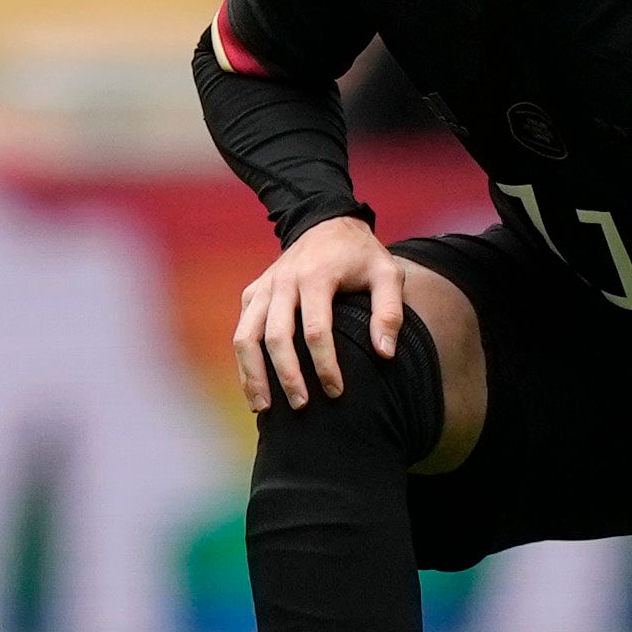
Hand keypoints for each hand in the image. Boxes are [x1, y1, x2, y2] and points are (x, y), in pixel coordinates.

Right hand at [232, 217, 398, 411]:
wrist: (326, 223)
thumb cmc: (361, 255)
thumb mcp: (387, 273)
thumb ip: (389, 312)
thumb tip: (385, 354)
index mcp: (316, 276)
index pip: (315, 330)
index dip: (325, 365)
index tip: (337, 391)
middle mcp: (283, 282)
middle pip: (275, 337)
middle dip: (287, 375)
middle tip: (302, 406)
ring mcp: (263, 288)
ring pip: (246, 337)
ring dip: (253, 375)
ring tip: (264, 408)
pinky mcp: (252, 294)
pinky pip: (241, 332)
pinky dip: (244, 363)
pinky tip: (255, 389)